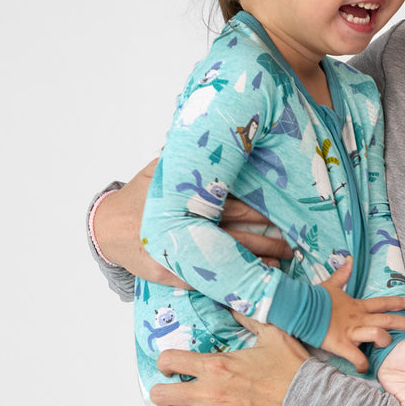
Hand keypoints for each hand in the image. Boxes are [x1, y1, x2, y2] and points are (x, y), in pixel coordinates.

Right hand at [94, 160, 292, 279]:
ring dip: (260, 258)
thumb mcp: (159, 170)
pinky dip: (235, 280)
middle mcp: (187, 226)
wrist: (107, 230)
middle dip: (270, 234)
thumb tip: (205, 125)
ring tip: (285, 258)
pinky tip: (256, 279)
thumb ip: (185, 155)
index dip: (261, 207)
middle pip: (239, 230)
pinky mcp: (175, 274)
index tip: (284, 208)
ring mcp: (181, 253)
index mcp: (189, 200)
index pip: (234, 202)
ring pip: (229, 256)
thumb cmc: (139, 196)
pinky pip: (210, 280)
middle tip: (297, 237)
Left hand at [150, 314, 307, 405]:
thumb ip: (250, 317)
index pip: (170, 361)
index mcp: (217, 366)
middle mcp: (210, 393)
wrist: (312, 402)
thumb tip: (237, 303)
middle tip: (172, 388)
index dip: (165, 362)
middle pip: (162, 395)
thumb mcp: (273, 333)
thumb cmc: (293, 368)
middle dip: (162, 390)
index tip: (172, 365)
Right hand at [319, 260, 404, 372]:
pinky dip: (363, 365)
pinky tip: (365, 369)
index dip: (401, 302)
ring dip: (386, 341)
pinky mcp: (342, 345)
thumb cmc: (315, 299)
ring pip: (378, 335)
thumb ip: (342, 275)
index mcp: (358, 306)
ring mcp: (351, 332)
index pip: (384, 302)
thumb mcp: (331, 285)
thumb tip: (349, 259)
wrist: (300, 308)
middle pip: (389, 320)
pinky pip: (357, 358)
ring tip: (387, 346)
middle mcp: (359, 318)